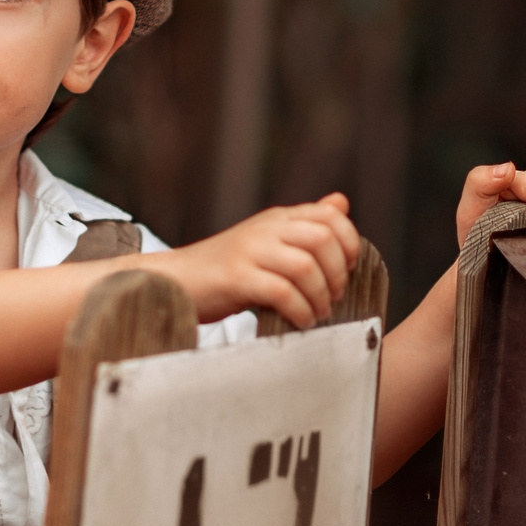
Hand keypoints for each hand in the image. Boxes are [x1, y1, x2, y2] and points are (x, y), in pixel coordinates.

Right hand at [153, 194, 361, 327]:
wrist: (176, 280)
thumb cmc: (225, 268)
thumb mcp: (267, 241)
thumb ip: (304, 226)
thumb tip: (341, 203)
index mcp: (277, 219)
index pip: (329, 216)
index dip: (349, 243)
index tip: (347, 270)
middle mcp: (265, 229)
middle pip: (323, 239)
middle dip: (338, 274)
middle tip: (333, 298)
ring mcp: (248, 251)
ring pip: (305, 266)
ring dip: (320, 297)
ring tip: (317, 313)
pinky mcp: (235, 277)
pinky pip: (281, 292)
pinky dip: (299, 311)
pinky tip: (300, 322)